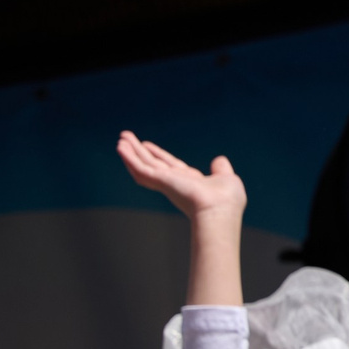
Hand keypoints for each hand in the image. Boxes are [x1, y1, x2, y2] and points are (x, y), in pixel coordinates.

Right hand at [117, 132, 244, 223]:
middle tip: (126, 138)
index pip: (169, 166)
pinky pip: (141, 168)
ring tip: (121, 139)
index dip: (158, 155)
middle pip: (152, 163)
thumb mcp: (226, 178)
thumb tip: (219, 160)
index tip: (148, 146)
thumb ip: (221, 169)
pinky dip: (130, 158)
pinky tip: (121, 148)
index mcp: (189, 181)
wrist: (220, 209)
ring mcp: (166, 182)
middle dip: (139, 152)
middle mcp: (175, 182)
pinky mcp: (160, 181)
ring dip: (131, 153)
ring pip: (143, 165)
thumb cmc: (227, 200)